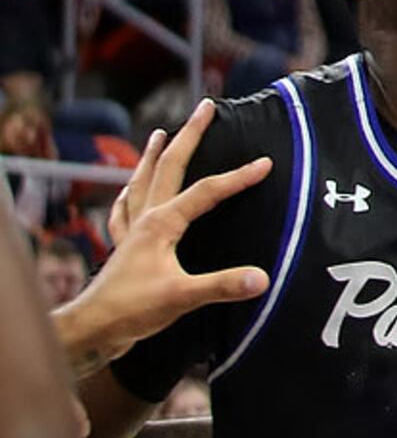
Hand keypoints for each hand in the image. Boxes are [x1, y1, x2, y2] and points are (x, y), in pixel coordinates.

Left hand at [54, 101, 271, 370]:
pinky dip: (127, 195)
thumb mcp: (181, 297)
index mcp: (161, 223)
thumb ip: (222, 285)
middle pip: (168, 168)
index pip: (206, 191)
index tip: (265, 162)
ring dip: (151, 157)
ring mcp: (130, 232)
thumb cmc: (131, 311)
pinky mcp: (122, 249)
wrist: (91, 330)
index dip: (238, 177)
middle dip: (188, 135)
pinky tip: (126, 191)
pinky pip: (123, 212)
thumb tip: (263, 278)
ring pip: (141, 183)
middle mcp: (145, 219)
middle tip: (205, 107)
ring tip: (158, 135)